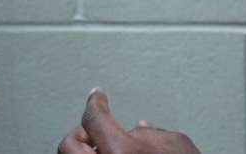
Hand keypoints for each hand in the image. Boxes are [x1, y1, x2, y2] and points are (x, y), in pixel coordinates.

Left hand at [57, 88, 201, 153]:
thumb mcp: (177, 145)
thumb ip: (151, 134)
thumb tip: (137, 129)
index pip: (94, 119)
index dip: (95, 102)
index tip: (97, 96)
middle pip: (69, 145)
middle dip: (80, 132)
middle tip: (96, 127)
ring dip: (88, 153)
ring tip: (106, 148)